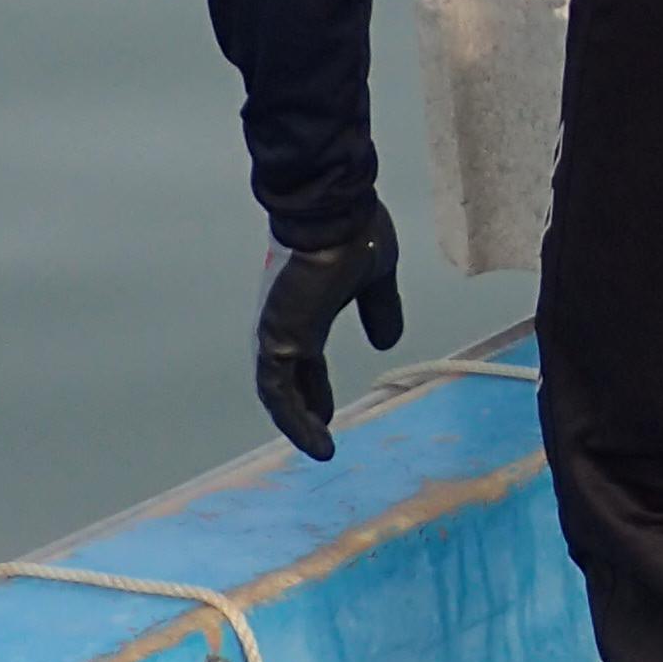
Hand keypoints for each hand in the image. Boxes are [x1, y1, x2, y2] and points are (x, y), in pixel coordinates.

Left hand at [254, 207, 404, 460]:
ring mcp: (278, 332)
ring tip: (319, 448)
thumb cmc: (354, 234)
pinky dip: (293, 418)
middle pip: (289, 378)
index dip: (315, 387)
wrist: (336, 214)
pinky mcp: (276, 340)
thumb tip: (386, 341)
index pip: (305, 360)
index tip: (328, 411)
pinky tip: (314, 437)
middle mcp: (287, 324)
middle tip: (319, 433)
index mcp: (307, 310)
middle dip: (304, 407)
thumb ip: (379, 310)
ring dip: (298, 422)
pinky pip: (277, 391)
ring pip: (279, 391)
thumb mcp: (377, 280)